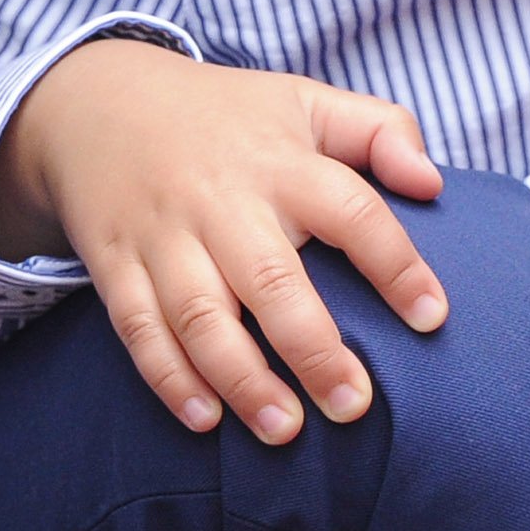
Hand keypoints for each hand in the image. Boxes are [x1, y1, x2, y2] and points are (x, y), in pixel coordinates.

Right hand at [0, 37, 446, 442]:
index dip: (395, 264)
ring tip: (284, 431)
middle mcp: (221, 201)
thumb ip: (380, 131)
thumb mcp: (304, 99)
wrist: (96, 100)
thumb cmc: (225, 117)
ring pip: (202, 316)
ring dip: (243, 379)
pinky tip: (205, 419)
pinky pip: (138, 328)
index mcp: (280, 162)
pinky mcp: (115, 264)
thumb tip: (433, 183)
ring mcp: (163, 235)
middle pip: (271, 280)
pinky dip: (168, 377)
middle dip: (313, 350)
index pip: (349, 210)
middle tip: (352, 405)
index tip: (431, 317)